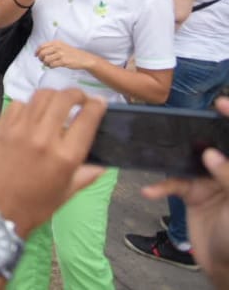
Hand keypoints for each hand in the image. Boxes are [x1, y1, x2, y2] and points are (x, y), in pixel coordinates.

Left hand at [0, 89, 106, 236]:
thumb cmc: (34, 206)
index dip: (97, 105)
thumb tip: (103, 164)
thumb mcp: (66, 193)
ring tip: (56, 101)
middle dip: (75, 93)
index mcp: (65, 156)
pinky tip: (31, 113)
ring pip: (40, 96)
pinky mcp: (1, 128)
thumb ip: (87, 175)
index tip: (99, 102)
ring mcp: (20, 130)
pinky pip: (17, 104)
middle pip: (63, 98)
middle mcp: (44, 138)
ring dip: (52, 95)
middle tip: (78, 98)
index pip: (87, 118)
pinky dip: (28, 105)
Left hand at [35, 40, 95, 70]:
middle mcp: (58, 47)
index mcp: (56, 42)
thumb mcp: (61, 46)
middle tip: (42, 61)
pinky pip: (52, 65)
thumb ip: (52, 47)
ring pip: (46, 59)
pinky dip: (50, 66)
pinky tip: (53, 66)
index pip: (42, 46)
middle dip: (40, 58)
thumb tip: (40, 52)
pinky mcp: (64, 61)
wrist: (84, 58)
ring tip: (49, 64)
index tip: (36, 55)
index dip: (37, 51)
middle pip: (42, 53)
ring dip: (45, 63)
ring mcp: (61, 54)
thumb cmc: (71, 53)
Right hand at [143, 96, 228, 280]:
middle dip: (197, 134)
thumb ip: (228, 176)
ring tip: (156, 152)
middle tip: (179, 121)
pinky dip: (161, 186)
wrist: (226, 268)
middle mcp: (227, 172)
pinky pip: (174, 184)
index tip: (219, 103)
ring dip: (171, 162)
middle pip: (213, 146)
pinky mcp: (193, 195)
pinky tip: (151, 191)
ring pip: (188, 161)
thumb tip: (209, 153)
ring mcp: (210, 182)